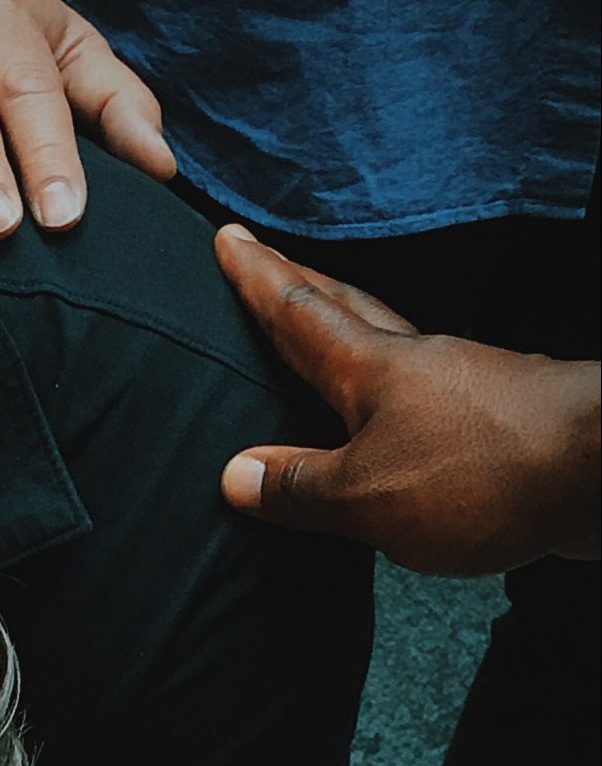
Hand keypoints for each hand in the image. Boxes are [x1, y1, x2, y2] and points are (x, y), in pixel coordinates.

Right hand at [215, 224, 601, 574]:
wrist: (600, 470)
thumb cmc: (481, 474)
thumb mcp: (366, 495)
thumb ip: (300, 487)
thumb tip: (238, 474)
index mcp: (373, 370)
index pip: (300, 314)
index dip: (260, 280)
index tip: (230, 240)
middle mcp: (418, 362)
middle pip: (348, 312)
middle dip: (301, 286)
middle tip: (268, 261)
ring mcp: (463, 385)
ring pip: (391, 347)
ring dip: (350, 334)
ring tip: (322, 335)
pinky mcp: (498, 419)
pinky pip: (426, 394)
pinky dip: (394, 393)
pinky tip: (394, 414)